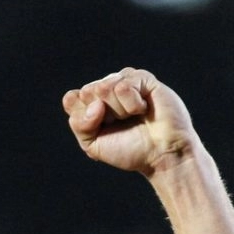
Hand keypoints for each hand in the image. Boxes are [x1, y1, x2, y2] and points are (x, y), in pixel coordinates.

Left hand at [62, 68, 197, 175]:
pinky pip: (123, 86)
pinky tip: (144, 109)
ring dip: (119, 110)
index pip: (71, 99)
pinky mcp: (143, 78)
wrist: (161, 155)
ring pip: (104, 87)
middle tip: (121, 124)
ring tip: (134, 116)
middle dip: (102, 115)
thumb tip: (95, 103)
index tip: (100, 130)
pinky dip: (132, 104)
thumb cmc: (130, 150)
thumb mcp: (93, 144)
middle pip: (87, 92)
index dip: (83, 117)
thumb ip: (80, 124)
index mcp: (92, 103)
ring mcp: (125, 81)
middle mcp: (107, 89)